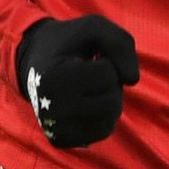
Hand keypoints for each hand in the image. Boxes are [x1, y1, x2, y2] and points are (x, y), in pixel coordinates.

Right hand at [14, 15, 139, 147]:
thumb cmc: (68, 42)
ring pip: (110, 120)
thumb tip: (133, 80)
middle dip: (111, 84)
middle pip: (112, 102)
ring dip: (109, 99)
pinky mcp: (61, 140)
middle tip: (90, 74)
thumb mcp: (94, 28)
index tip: (86, 59)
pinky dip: (103, 116)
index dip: (106, 63)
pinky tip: (87, 103)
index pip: (107, 76)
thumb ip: (121, 44)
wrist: (35, 61)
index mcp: (55, 78)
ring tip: (89, 87)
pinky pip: (102, 132)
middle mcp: (52, 109)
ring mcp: (55, 128)